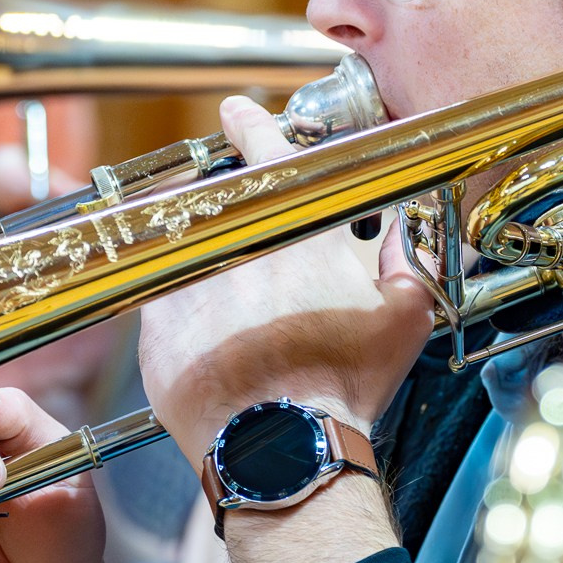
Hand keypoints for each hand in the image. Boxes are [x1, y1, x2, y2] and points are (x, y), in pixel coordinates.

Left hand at [137, 95, 434, 463]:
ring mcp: (190, 279)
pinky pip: (158, 292)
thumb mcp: (405, 317)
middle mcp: (238, 244)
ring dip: (198, 251)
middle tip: (238, 226)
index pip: (268, 152)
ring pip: (184, 240)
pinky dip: (175, 301)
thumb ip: (407, 261)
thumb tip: (404, 233)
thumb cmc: (344, 385)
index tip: (236, 114)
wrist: (283, 447)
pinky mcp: (156, 322)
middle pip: (220, 198)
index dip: (251, 126)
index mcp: (299, 231)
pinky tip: (200, 330)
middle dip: (227, 203)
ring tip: (222, 293)